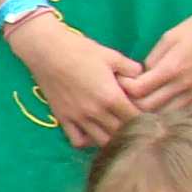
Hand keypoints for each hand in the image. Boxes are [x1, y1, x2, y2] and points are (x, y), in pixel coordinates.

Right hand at [11, 12, 144, 147]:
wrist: (47, 51)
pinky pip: (77, 141)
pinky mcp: (63, 118)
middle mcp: (96, 112)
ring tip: (113, 128)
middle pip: (120, 132)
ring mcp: (78, 118)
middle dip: (129, 129)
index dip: (143, 118)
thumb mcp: (111, 55)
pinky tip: (91, 131)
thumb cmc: (81, 50)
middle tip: (130, 121)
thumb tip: (143, 77)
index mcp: (111, 97)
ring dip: (110, 137)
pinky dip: (87, 141)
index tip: (144, 113)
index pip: (135, 118)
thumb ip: (131, 69)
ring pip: (101, 141)